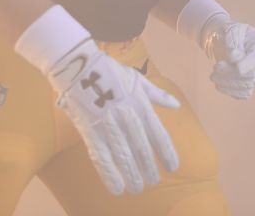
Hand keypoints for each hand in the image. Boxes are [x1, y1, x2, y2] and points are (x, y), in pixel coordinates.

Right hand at [47, 39, 180, 194]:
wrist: (79, 66)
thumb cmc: (110, 71)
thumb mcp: (138, 79)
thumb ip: (157, 95)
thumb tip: (176, 106)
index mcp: (141, 104)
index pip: (159, 134)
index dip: (167, 152)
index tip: (173, 167)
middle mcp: (128, 116)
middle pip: (142, 149)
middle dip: (149, 168)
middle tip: (153, 182)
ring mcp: (108, 124)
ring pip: (123, 156)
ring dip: (132, 175)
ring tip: (137, 188)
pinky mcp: (90, 130)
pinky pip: (101, 157)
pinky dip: (109, 174)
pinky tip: (116, 187)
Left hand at [200, 17, 254, 99]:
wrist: (222, 40)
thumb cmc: (228, 33)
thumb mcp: (229, 31)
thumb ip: (232, 42)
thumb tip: (234, 57)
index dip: (246, 63)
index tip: (232, 64)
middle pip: (252, 74)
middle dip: (231, 73)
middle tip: (214, 68)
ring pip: (247, 85)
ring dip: (228, 84)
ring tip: (213, 76)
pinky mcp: (248, 83)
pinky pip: (243, 94)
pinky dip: (230, 91)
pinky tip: (219, 85)